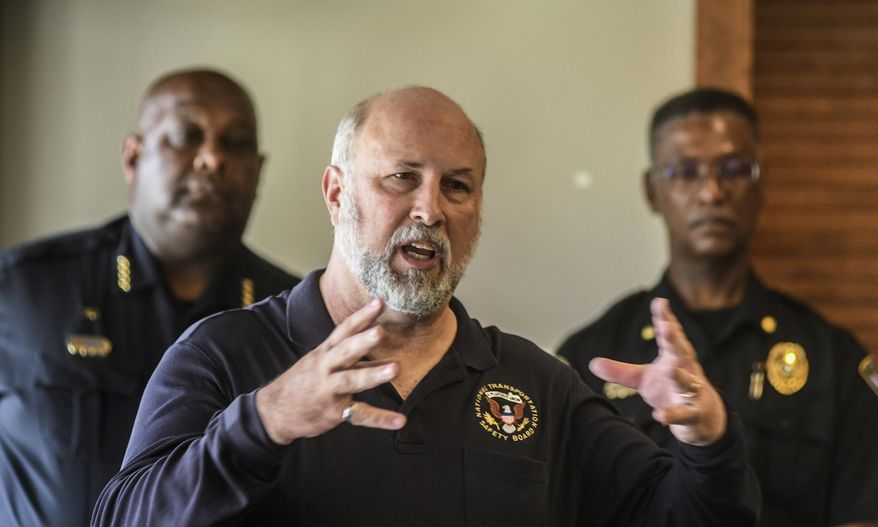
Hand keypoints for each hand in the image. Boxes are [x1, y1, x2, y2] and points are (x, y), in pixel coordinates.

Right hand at [256, 298, 405, 444]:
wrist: (274, 411)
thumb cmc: (304, 382)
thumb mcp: (321, 363)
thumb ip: (350, 356)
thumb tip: (377, 342)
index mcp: (325, 352)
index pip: (344, 330)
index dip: (362, 316)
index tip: (379, 302)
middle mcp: (326, 368)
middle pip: (345, 351)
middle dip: (363, 340)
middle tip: (381, 331)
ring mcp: (329, 390)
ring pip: (351, 380)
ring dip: (373, 374)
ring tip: (395, 368)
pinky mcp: (333, 411)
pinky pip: (359, 415)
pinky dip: (380, 418)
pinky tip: (400, 420)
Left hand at [589, 298, 726, 445]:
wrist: (701, 419)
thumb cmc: (670, 390)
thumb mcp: (643, 380)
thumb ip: (620, 372)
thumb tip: (592, 363)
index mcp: (674, 357)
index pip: (670, 335)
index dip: (665, 318)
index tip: (660, 302)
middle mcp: (686, 370)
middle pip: (682, 351)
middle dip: (674, 338)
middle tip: (666, 326)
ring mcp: (692, 392)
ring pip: (687, 382)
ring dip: (679, 376)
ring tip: (670, 369)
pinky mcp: (693, 414)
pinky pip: (684, 414)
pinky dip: (672, 415)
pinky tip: (659, 416)